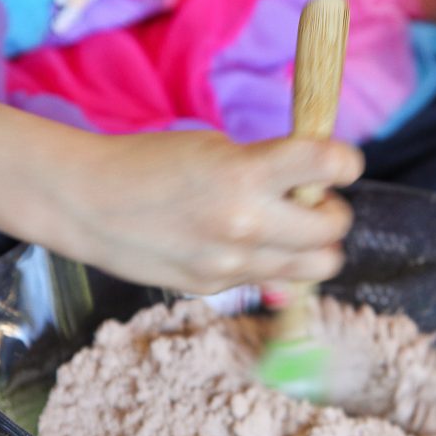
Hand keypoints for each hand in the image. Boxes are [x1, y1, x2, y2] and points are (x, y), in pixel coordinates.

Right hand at [61, 130, 363, 291]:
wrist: (89, 203)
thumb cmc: (151, 162)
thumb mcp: (216, 148)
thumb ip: (269, 168)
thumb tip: (314, 185)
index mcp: (246, 173)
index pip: (331, 166)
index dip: (346, 162)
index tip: (340, 162)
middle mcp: (246, 223)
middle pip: (334, 229)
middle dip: (330, 211)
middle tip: (307, 199)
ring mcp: (233, 264)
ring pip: (318, 267)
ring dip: (313, 245)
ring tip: (285, 228)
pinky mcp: (216, 288)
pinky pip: (272, 280)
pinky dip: (273, 262)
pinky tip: (242, 243)